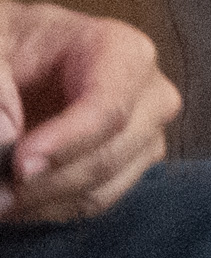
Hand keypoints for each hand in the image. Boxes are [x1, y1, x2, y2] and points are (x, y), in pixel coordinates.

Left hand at [3, 1, 176, 226]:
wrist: (24, 62)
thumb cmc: (16, 48)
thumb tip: (6, 141)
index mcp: (122, 51)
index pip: (111, 107)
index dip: (67, 143)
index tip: (18, 166)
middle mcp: (149, 93)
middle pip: (110, 154)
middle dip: (47, 182)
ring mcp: (145, 133)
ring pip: (102, 188)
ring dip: (42, 202)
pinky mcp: (130, 165)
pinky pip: (93, 204)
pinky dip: (49, 209)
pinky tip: (17, 196)